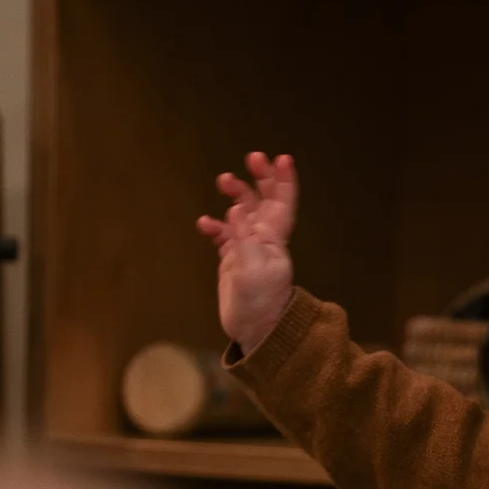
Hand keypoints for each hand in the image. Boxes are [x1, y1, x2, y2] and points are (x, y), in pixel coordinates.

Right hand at [195, 151, 298, 355]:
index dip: (284, 180)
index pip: (282, 203)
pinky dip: (216, 226)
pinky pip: (224, 236)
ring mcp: (248, 248)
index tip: (282, 158)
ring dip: (236, 195)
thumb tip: (236, 209)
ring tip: (223, 180)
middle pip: (264, 201)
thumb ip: (243, 239)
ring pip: (243, 213)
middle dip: (259, 178)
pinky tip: (204, 223)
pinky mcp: (233, 260)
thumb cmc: (260, 304)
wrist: (254, 330)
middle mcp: (263, 240)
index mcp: (274, 240)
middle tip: (252, 157)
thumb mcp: (252, 271)